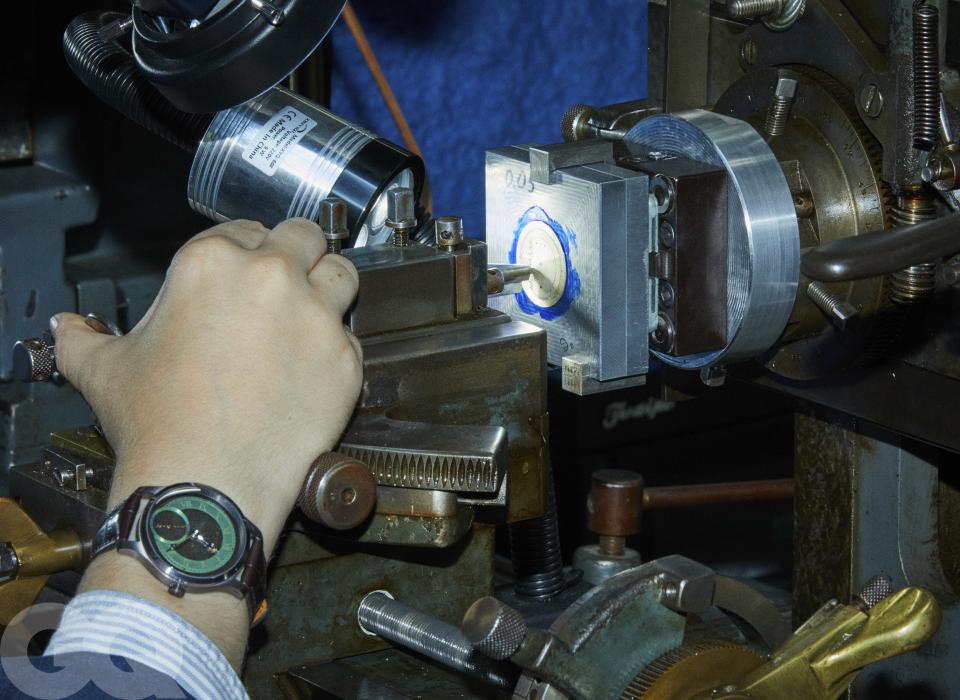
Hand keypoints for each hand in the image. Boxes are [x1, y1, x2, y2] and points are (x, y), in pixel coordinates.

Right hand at [51, 218, 361, 556]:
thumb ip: (85, 339)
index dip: (246, 250)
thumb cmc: (159, 426)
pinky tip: (312, 372)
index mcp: (213, 262)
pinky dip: (336, 349)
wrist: (207, 486)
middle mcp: (272, 277)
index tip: (244, 273)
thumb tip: (69, 330)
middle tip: (284, 286)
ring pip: (342, 274)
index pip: (246, 228)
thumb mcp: (105, 370)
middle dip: (296, 254)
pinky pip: (352, 337)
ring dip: (328, 288)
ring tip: (310, 316)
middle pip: (304, 237)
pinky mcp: (345, 359)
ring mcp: (316, 316)